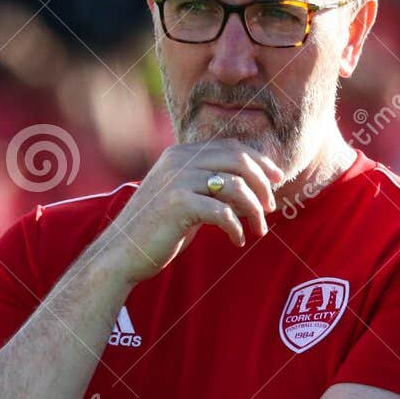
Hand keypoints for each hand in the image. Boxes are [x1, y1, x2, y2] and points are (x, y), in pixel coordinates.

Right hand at [91, 139, 284, 284]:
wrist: (121, 252)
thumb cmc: (158, 228)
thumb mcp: (184, 196)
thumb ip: (211, 184)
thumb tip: (253, 185)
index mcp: (181, 154)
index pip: (232, 147)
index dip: (260, 161)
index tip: (277, 179)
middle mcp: (179, 161)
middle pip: (239, 161)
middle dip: (262, 185)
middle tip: (270, 208)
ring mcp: (178, 180)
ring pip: (236, 187)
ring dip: (254, 211)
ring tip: (258, 229)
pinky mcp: (178, 204)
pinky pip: (224, 212)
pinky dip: (237, 228)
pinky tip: (238, 240)